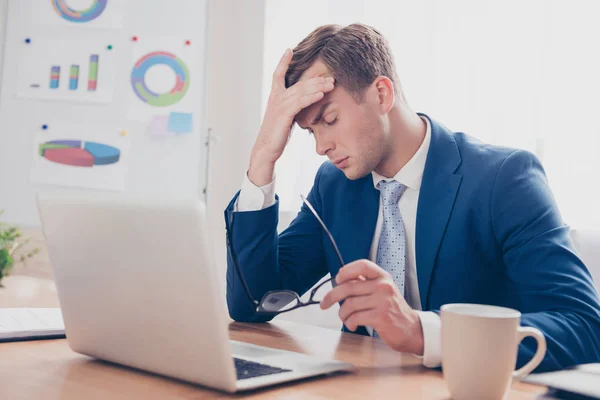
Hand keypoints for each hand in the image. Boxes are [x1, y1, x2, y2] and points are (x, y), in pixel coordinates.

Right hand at [248, 48, 334, 185]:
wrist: (266, 149)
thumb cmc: (276, 136)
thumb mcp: (284, 118)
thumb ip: (292, 108)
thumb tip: (304, 105)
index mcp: (275, 97)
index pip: (278, 75)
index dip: (283, 62)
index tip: (289, 50)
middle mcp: (276, 98)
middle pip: (299, 83)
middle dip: (316, 79)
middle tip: (331, 77)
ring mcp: (280, 105)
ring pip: (302, 91)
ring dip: (318, 86)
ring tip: (332, 84)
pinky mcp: (284, 114)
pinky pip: (300, 102)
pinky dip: (311, 97)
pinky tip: (322, 94)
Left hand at [320, 259, 424, 354]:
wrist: (413, 330)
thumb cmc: (393, 311)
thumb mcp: (383, 291)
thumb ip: (366, 284)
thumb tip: (341, 281)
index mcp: (383, 277)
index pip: (362, 266)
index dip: (346, 271)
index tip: (337, 279)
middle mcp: (383, 287)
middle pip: (348, 287)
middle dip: (332, 296)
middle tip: (325, 303)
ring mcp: (383, 301)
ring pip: (349, 304)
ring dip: (342, 314)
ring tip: (346, 319)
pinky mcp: (381, 317)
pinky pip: (355, 317)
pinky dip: (350, 323)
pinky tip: (353, 325)